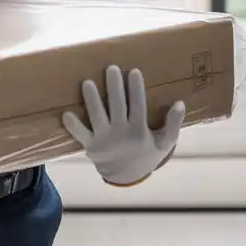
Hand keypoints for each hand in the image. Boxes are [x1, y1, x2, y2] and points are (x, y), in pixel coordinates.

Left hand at [62, 65, 184, 185]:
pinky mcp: (91, 146)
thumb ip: (173, 124)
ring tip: (87, 82)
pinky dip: (73, 126)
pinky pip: (80, 135)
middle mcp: (121, 133)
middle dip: (114, 86)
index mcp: (139, 130)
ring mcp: (105, 139)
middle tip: (110, 68)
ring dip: (92, 99)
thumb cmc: (145, 154)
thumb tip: (180, 103)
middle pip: (117, 105)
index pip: (138, 105)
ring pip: (97, 116)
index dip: (136, 88)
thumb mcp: (164, 143)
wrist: (126, 177)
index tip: (134, 71)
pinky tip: (65, 113)